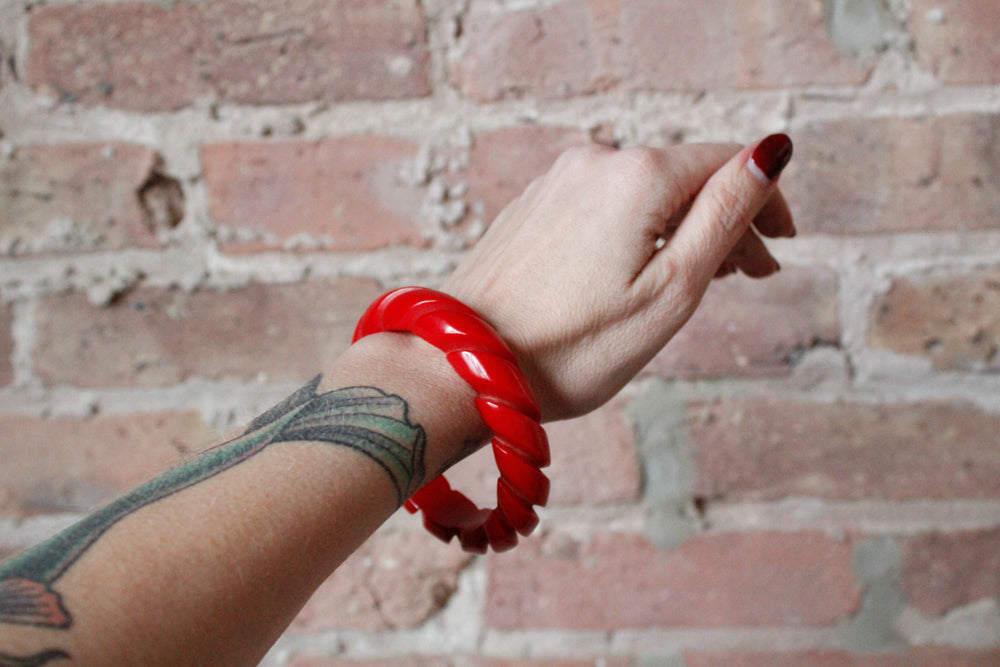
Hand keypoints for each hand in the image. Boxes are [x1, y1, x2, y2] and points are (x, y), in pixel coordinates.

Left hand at [443, 135, 794, 420]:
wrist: (464, 365)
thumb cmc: (572, 345)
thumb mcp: (673, 289)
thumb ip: (725, 215)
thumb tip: (771, 153)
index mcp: (637, 175)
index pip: (726, 163)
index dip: (764, 199)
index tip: (782, 242)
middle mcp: (594, 162)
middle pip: (683, 177)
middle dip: (724, 221)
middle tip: (750, 275)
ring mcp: (556, 182)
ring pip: (642, 193)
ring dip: (679, 228)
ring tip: (698, 279)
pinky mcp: (532, 207)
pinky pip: (602, 205)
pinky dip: (634, 231)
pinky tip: (637, 270)